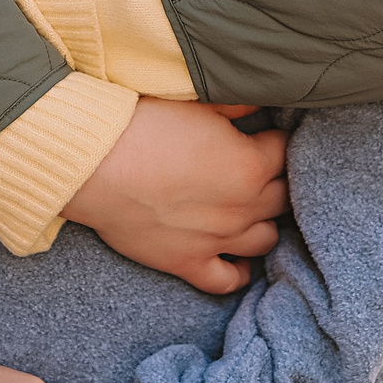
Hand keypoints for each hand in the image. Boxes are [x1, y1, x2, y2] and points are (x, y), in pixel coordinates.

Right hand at [64, 98, 286, 292]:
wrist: (97, 164)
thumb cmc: (144, 125)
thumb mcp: (196, 102)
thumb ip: (236, 105)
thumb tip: (257, 103)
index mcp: (250, 163)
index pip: (285, 151)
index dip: (275, 139)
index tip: (264, 133)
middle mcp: (243, 206)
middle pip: (283, 196)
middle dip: (275, 179)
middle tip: (259, 167)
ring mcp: (218, 239)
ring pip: (266, 240)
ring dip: (263, 222)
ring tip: (251, 207)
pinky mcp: (188, 262)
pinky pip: (228, 280)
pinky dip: (238, 271)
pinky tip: (236, 257)